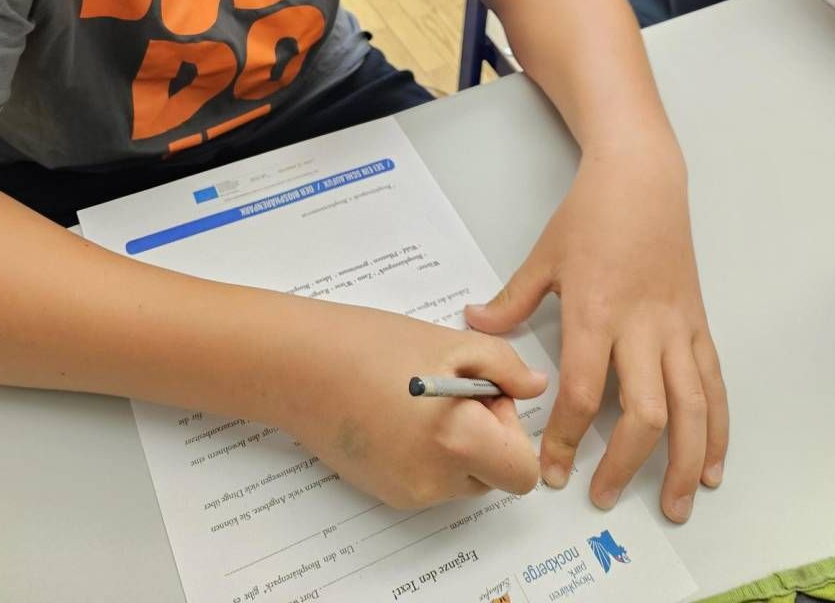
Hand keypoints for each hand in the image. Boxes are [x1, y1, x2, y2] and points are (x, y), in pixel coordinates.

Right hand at [280, 302, 547, 508]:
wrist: (299, 364)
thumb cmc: (369, 346)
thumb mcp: (449, 343)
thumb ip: (504, 366)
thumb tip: (535, 386)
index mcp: (460, 441)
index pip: (523, 472)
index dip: (512, 430)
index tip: (486, 396)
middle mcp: (436, 481)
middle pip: (493, 475)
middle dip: (485, 434)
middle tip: (451, 388)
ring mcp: (408, 493)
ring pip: (462, 478)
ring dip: (457, 443)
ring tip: (417, 397)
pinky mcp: (386, 493)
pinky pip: (429, 480)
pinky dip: (427, 452)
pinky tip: (396, 412)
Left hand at [465, 143, 727, 524]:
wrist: (641, 179)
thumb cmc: (589, 216)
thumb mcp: (543, 256)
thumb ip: (511, 299)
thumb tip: (473, 321)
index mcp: (596, 312)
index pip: (583, 391)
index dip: (569, 438)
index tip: (553, 470)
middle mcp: (641, 327)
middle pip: (644, 413)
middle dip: (625, 464)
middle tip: (601, 496)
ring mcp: (676, 328)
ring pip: (691, 408)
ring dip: (683, 461)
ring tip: (673, 504)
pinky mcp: (698, 324)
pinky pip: (713, 385)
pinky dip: (717, 429)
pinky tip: (710, 464)